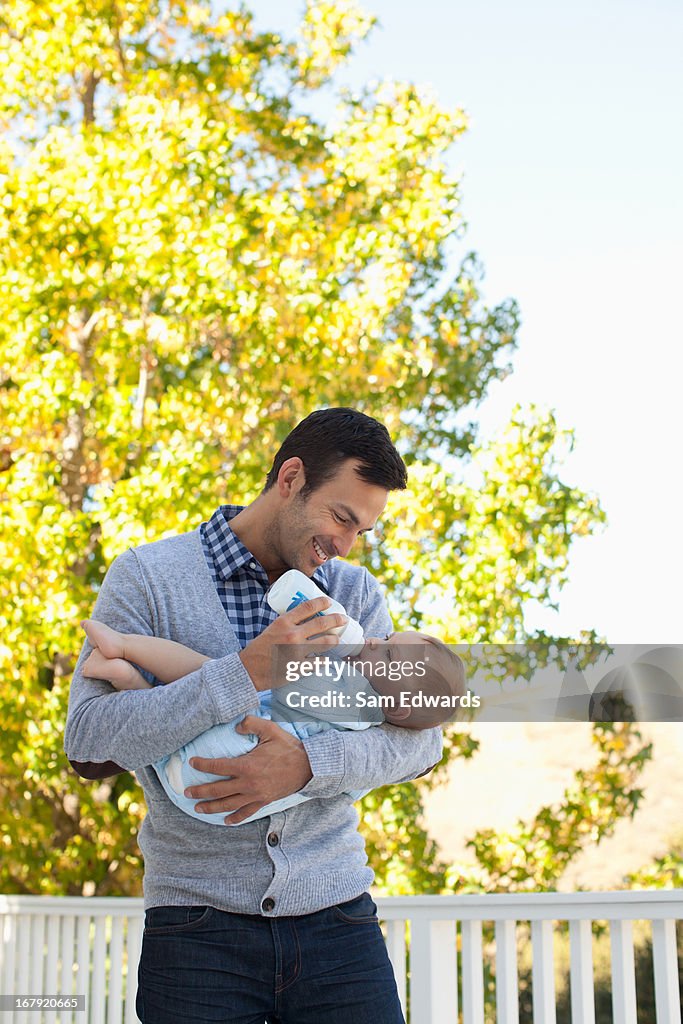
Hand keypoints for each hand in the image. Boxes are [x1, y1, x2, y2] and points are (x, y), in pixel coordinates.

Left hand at [185, 715, 312, 824]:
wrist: (308, 767)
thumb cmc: (288, 748)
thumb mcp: (270, 729)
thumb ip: (251, 724)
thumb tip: (236, 726)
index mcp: (247, 765)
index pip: (218, 767)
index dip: (203, 765)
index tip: (192, 763)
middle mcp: (248, 784)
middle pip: (218, 790)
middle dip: (200, 791)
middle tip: (186, 792)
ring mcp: (255, 795)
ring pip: (228, 805)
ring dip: (211, 807)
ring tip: (198, 808)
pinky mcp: (263, 801)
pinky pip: (246, 813)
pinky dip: (235, 818)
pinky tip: (226, 821)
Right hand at [239, 596, 346, 690]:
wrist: (249, 670)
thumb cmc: (259, 649)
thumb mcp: (271, 628)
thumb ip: (287, 623)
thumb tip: (305, 618)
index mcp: (284, 622)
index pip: (307, 607)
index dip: (322, 602)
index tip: (329, 601)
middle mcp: (292, 635)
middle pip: (322, 623)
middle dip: (336, 619)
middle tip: (343, 619)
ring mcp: (297, 652)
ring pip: (325, 643)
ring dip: (334, 640)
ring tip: (337, 639)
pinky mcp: (299, 667)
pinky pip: (319, 662)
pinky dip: (325, 660)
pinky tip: (326, 659)